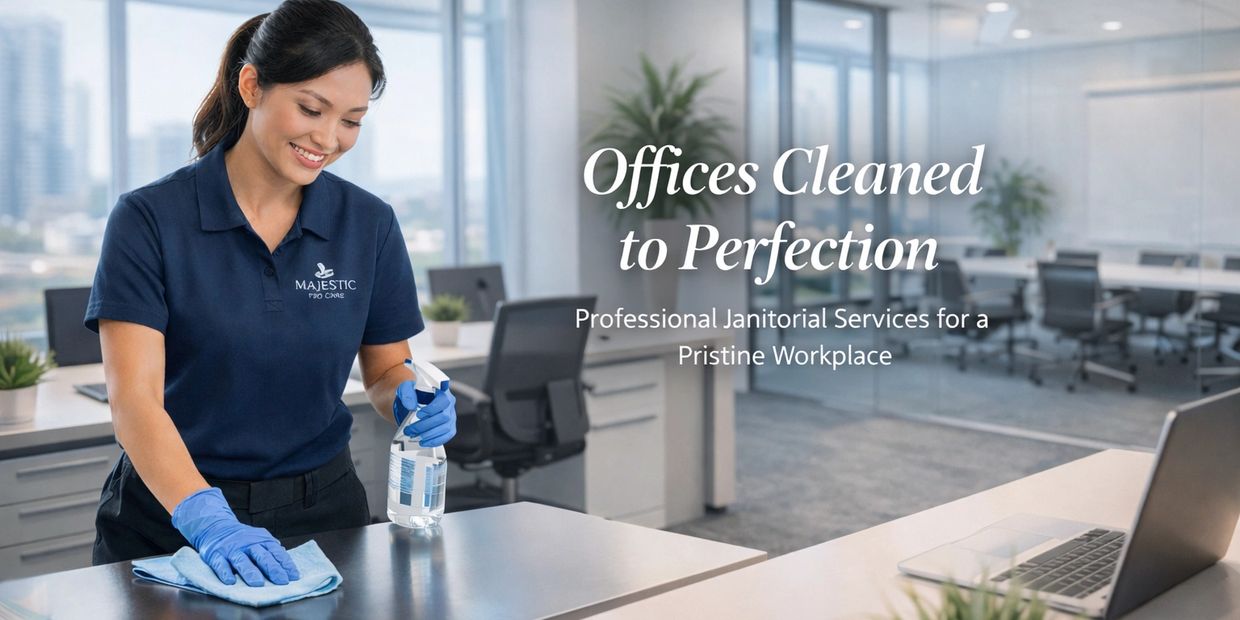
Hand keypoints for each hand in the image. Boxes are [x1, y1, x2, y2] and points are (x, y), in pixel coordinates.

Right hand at [171, 488, 299, 586]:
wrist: (216, 527)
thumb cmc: (242, 538)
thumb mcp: (259, 539)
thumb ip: (272, 550)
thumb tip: (287, 563)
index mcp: (262, 540)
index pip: (276, 553)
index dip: (286, 565)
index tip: (294, 577)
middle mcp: (248, 544)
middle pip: (262, 557)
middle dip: (273, 569)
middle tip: (281, 582)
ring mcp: (231, 550)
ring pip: (242, 561)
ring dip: (251, 572)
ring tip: (258, 583)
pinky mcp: (216, 555)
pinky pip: (220, 565)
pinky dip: (225, 573)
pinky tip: (230, 582)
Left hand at [393, 380, 456, 446]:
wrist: (413, 401)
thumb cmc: (413, 393)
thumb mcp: (406, 388)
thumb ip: (407, 393)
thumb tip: (410, 405)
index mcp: (442, 391)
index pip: (443, 400)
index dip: (432, 409)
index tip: (418, 414)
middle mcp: (449, 404)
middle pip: (444, 417)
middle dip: (425, 425)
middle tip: (410, 430)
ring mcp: (451, 416)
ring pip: (446, 428)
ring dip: (429, 435)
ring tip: (414, 436)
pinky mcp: (449, 427)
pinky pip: (447, 436)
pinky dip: (435, 441)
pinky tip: (424, 442)